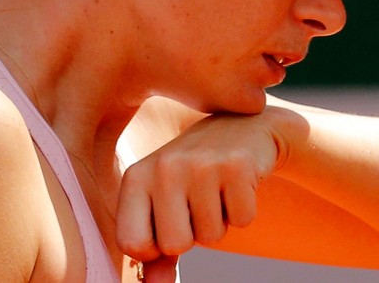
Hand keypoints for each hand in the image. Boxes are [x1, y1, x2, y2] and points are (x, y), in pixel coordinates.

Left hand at [116, 108, 305, 280]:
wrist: (245, 130)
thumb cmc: (198, 175)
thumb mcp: (168, 203)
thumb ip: (156, 247)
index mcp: (137, 177)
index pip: (132, 244)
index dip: (155, 247)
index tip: (169, 224)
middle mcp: (165, 167)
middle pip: (175, 244)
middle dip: (194, 235)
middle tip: (200, 203)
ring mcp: (201, 164)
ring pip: (212, 237)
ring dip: (221, 222)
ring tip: (219, 189)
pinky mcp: (238, 165)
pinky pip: (242, 220)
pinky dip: (244, 210)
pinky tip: (238, 183)